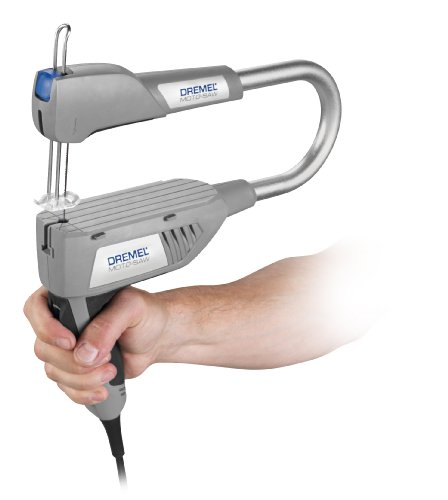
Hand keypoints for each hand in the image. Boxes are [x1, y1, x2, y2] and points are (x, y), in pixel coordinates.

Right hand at [23, 287, 169, 404]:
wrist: (157, 336)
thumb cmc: (145, 314)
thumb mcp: (132, 308)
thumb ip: (108, 325)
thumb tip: (85, 352)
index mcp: (71, 298)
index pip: (37, 308)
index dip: (46, 328)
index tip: (71, 341)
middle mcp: (64, 322)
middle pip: (44, 347)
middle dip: (74, 360)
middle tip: (105, 356)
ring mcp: (68, 348)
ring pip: (54, 371)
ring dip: (83, 378)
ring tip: (111, 370)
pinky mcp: (76, 369)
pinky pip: (66, 387)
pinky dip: (83, 392)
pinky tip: (102, 389)